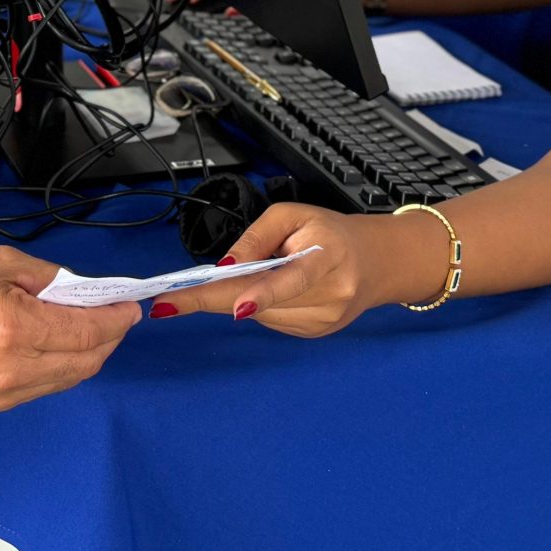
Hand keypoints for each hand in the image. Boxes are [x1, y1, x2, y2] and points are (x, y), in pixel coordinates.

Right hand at [0, 246, 140, 410]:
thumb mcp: (1, 262)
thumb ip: (52, 279)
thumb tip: (87, 291)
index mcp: (14, 328)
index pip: (87, 332)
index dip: (116, 318)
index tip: (131, 305)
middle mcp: (13, 368)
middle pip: (86, 361)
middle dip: (110, 337)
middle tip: (117, 313)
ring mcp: (4, 391)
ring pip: (70, 378)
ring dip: (89, 353)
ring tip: (92, 325)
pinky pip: (47, 386)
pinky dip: (64, 365)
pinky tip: (61, 342)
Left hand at [147, 204, 415, 336]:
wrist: (378, 262)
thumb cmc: (331, 232)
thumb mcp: (293, 215)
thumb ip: (256, 238)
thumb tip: (222, 268)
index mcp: (327, 257)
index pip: (285, 278)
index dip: (253, 294)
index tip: (219, 306)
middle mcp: (330, 296)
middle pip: (258, 303)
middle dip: (214, 297)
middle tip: (172, 299)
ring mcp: (324, 322)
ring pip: (260, 316)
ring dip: (241, 298)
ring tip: (254, 276)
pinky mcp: (316, 335)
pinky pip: (271, 322)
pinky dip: (261, 307)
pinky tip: (272, 291)